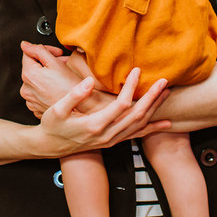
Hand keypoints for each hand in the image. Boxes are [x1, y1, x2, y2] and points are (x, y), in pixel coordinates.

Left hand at [19, 41, 74, 114]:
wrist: (81, 108)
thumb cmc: (70, 87)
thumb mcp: (55, 62)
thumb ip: (38, 50)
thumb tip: (25, 45)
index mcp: (28, 75)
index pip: (29, 53)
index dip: (44, 50)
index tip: (57, 53)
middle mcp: (26, 88)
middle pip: (33, 66)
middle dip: (47, 62)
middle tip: (63, 63)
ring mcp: (30, 99)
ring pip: (36, 79)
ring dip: (47, 74)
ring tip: (62, 75)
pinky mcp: (36, 106)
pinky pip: (38, 91)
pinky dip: (46, 87)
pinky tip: (57, 86)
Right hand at [35, 68, 169, 157]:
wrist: (50, 146)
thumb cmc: (52, 125)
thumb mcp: (57, 110)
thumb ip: (74, 96)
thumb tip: (90, 82)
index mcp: (94, 125)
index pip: (121, 105)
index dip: (131, 87)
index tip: (136, 71)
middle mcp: (107, 135)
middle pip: (137, 115)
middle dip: (152, 97)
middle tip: (163, 81)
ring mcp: (111, 140)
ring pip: (139, 124)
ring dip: (155, 109)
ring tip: (166, 93)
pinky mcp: (113, 141)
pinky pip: (137, 135)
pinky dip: (153, 128)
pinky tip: (166, 124)